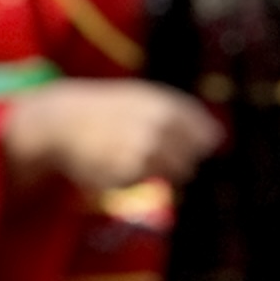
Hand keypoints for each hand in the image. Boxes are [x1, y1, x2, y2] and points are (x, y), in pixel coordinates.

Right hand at [0, 80, 222, 195]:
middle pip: (193, 159)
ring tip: (130, 154)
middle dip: (178, 158)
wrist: (60, 121)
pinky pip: (148, 182)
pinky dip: (136, 177)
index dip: (197, 143)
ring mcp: (147, 151)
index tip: (181, 144)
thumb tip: (219, 139)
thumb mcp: (144, 98)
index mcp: (169, 106)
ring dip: (159, 170)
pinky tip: (114, 162)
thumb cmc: (105, 109)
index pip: (209, 136)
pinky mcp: (131, 173)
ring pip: (175, 174)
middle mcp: (162, 127)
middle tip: (146, 148)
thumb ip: (181, 116)